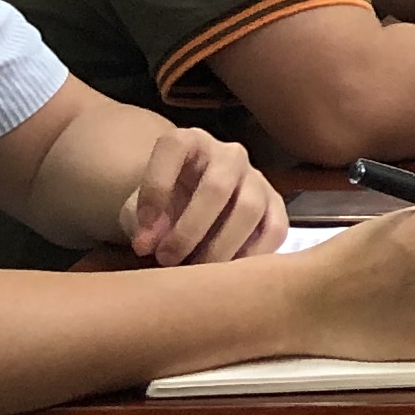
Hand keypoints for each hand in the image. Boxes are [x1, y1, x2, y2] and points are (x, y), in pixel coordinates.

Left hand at [117, 124, 286, 265]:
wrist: (190, 208)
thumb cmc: (162, 207)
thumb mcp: (138, 210)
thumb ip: (139, 222)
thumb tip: (150, 244)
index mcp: (189, 142)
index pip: (174, 147)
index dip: (154, 189)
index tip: (141, 237)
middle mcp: (228, 154)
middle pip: (217, 187)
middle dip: (189, 230)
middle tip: (167, 259)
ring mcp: (256, 177)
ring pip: (250, 209)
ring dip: (220, 248)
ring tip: (197, 270)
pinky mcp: (275, 204)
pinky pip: (275, 229)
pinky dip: (252, 255)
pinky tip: (227, 272)